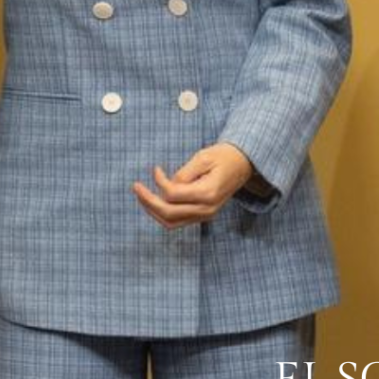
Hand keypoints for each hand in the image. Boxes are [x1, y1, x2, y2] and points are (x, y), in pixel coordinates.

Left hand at [132, 143, 253, 228]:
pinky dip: (164, 212)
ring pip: (172, 222)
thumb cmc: (224, 157)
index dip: (160, 182)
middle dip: (149, 202)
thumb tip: (167, 186)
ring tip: (142, 196)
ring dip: (153, 211)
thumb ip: (184, 173)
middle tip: (136, 188)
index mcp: (207, 193)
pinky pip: (179, 220)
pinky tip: (155, 200)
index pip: (174, 195)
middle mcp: (206, 209)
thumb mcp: (203, 158)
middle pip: (169, 214)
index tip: (156, 169)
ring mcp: (205, 215)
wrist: (243, 164)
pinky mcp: (203, 214)